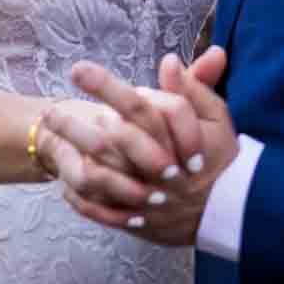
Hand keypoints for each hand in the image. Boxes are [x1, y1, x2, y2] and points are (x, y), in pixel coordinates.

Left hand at [59, 47, 237, 246]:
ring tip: (51, 142)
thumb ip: (193, 88)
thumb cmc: (222, 158)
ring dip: (72, 158)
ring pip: (100, 178)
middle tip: (49, 111)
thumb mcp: (216, 118)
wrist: (234, 212)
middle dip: (74, 125)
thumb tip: (169, 61)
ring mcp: (147, 199)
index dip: (106, 85)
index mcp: (174, 139)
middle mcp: (157, 169)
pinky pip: (101, 212)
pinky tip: (64, 183)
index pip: (137, 106)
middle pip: (109, 143)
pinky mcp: (140, 222)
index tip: (78, 69)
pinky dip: (80, 198)